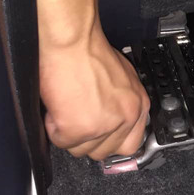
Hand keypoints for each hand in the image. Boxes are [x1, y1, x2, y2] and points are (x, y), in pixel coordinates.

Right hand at [39, 26, 149, 160]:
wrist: (73, 42)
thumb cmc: (91, 52)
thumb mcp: (122, 79)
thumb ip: (122, 103)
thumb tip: (112, 119)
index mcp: (139, 105)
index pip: (132, 144)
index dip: (110, 142)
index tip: (99, 137)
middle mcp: (126, 117)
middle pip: (103, 151)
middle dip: (87, 139)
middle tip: (77, 117)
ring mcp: (104, 126)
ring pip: (80, 149)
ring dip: (69, 133)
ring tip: (67, 106)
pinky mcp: (80, 129)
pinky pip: (61, 141)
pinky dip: (54, 127)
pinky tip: (58, 107)